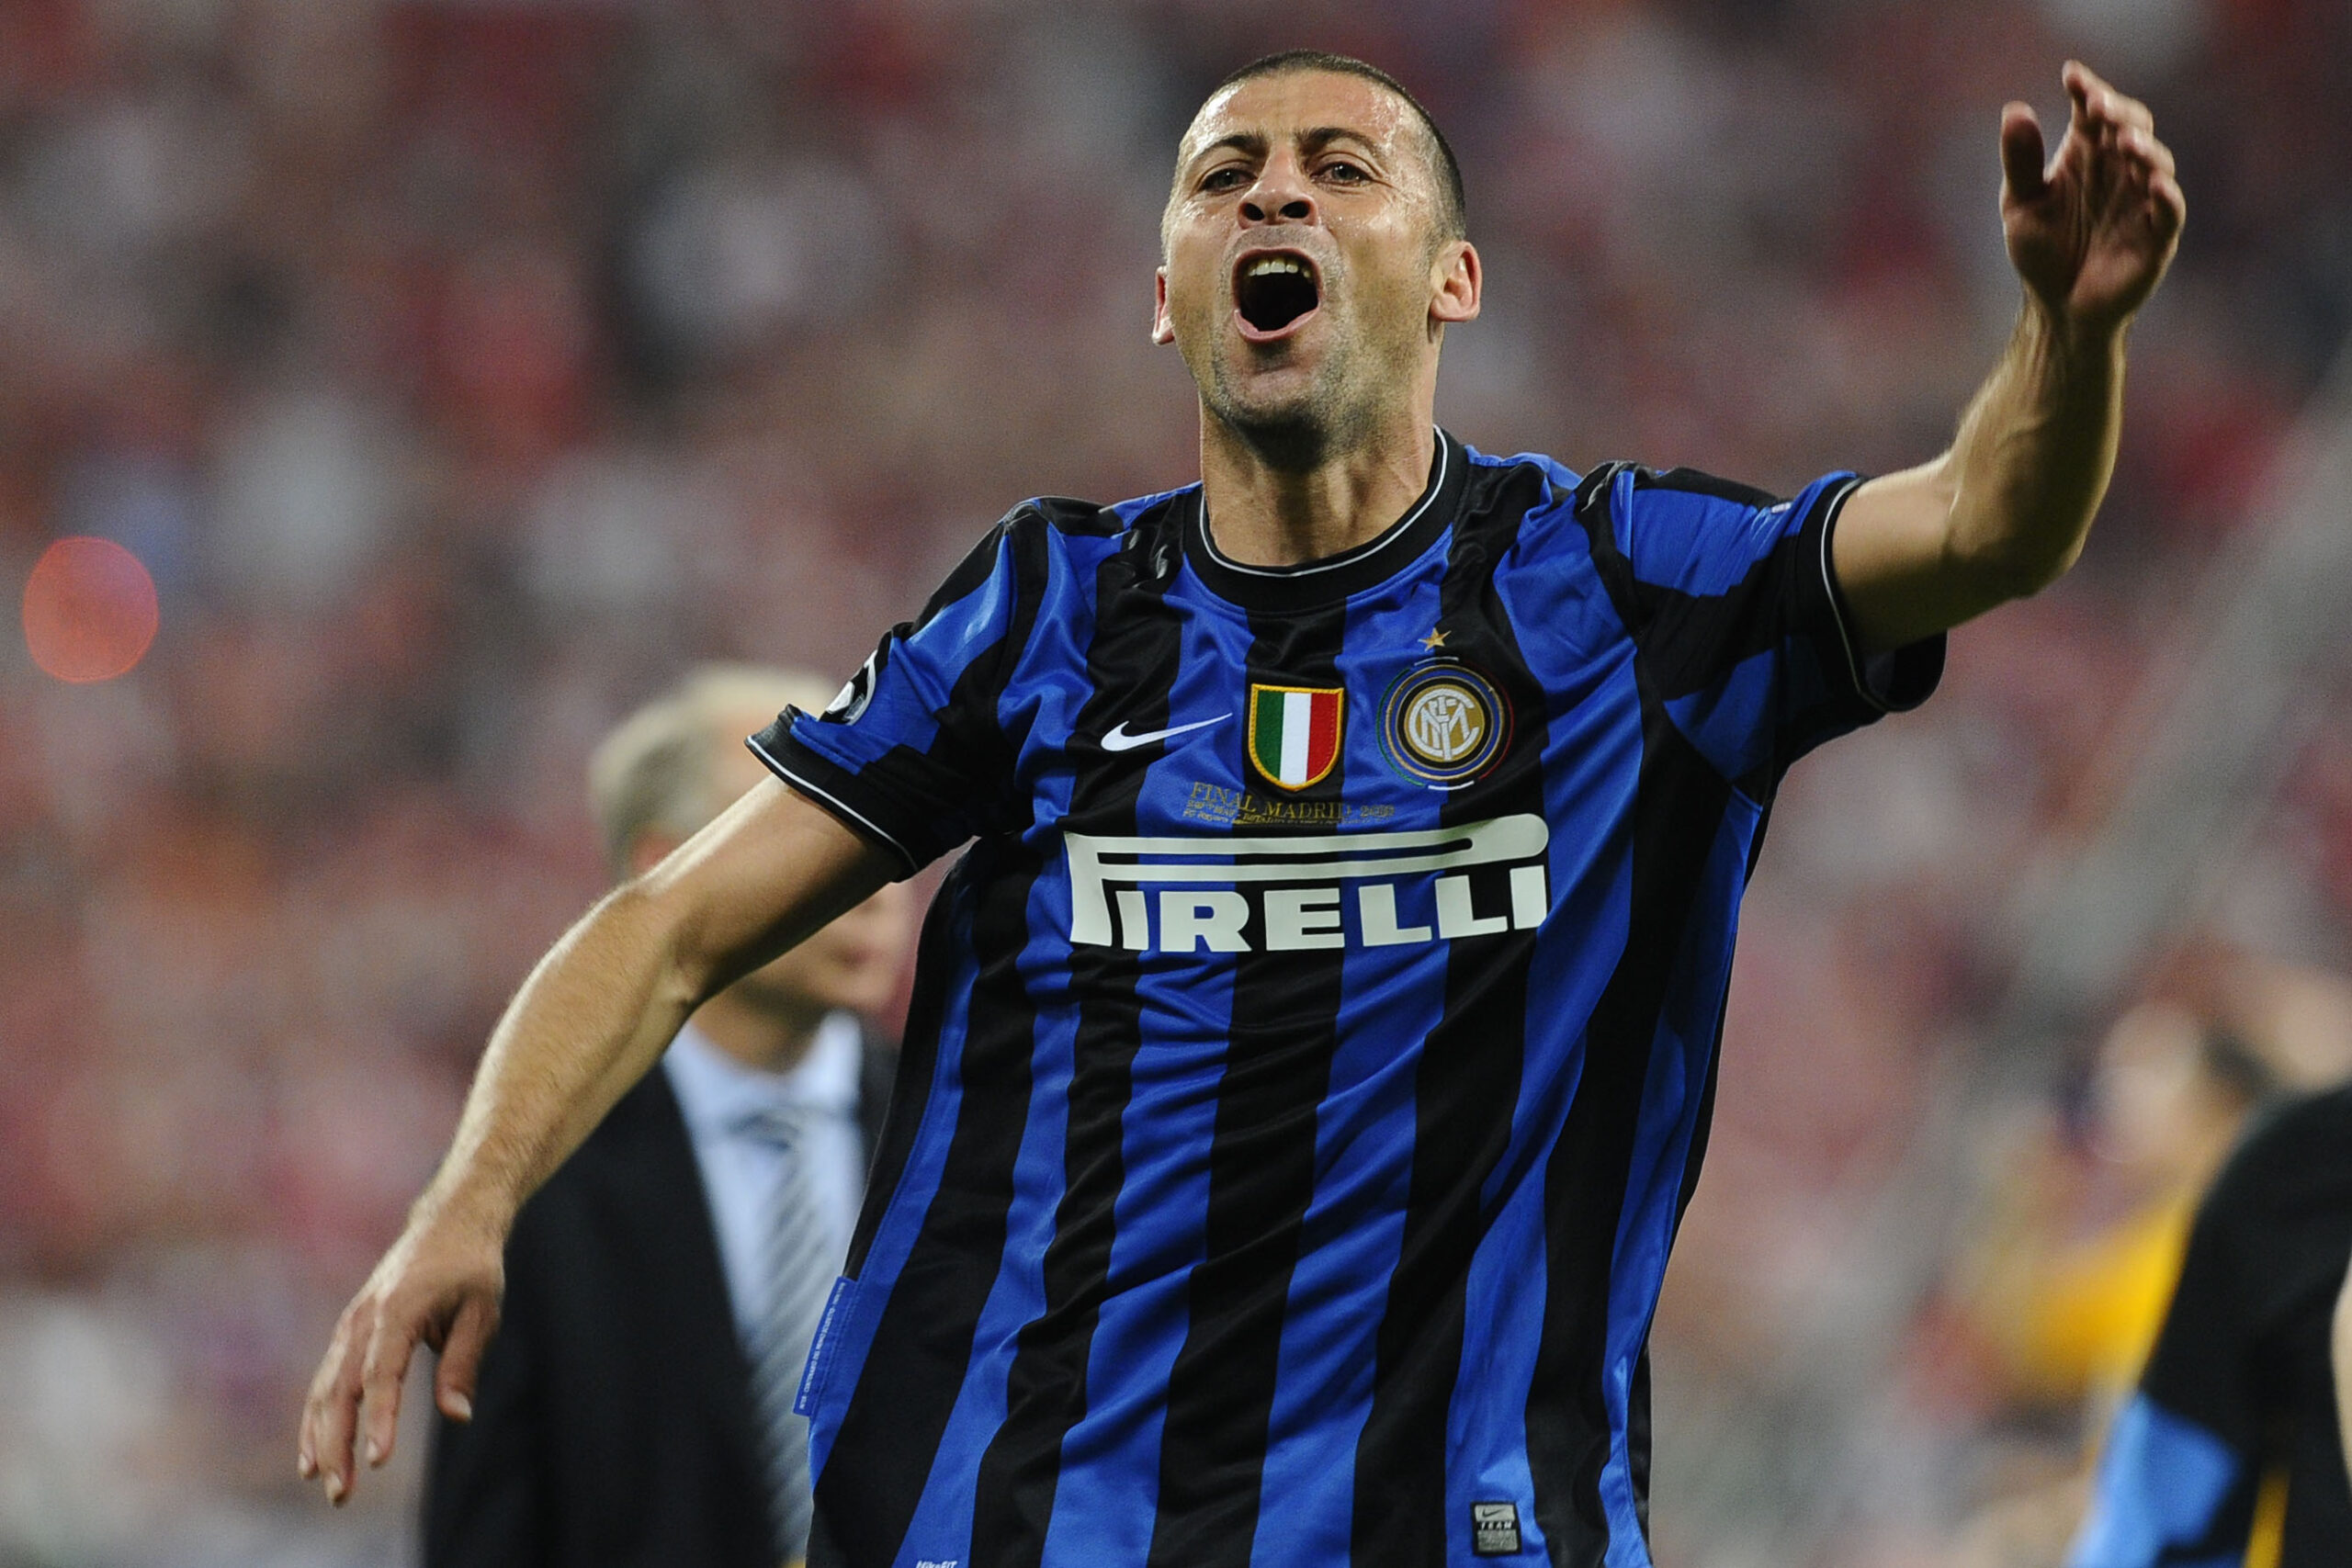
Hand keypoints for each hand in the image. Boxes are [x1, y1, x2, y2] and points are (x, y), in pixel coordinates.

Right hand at [296, 1205, 503, 1504]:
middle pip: (343, 1389)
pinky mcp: (349, 1331)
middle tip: (340, 1493)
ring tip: (323, 1483)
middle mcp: (365, 1317)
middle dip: (338, 1443)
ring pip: (326, 1388)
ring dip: (321, 1438)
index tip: (377, 1459)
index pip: (384, 1373)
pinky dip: (318, 1417)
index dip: (379, 1418)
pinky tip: (314, 1454)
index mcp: (399, 1308)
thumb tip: (458, 1415)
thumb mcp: (482, 1309)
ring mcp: (351, 1323)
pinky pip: (327, 1380)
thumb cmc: (472, 1265)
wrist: (449, 1220)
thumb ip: (463, 1361)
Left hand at [2001, 61, 2184, 335]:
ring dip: (2143, 150)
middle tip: (2097, 106)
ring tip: (2123, 141)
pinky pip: (2169, 213)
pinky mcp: (2157, 238)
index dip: (2087, 91)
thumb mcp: (2021, 203)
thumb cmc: (2042, 252)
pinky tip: (2155, 185)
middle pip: (2131, 127)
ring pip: (2156, 164)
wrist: (2056, 308)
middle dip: (2118, 113)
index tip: (2071, 76)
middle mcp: (2120, 171)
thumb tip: (2014, 109)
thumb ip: (2021, 160)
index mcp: (2088, 155)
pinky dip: (2165, 198)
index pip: (2094, 112)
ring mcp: (2142, 202)